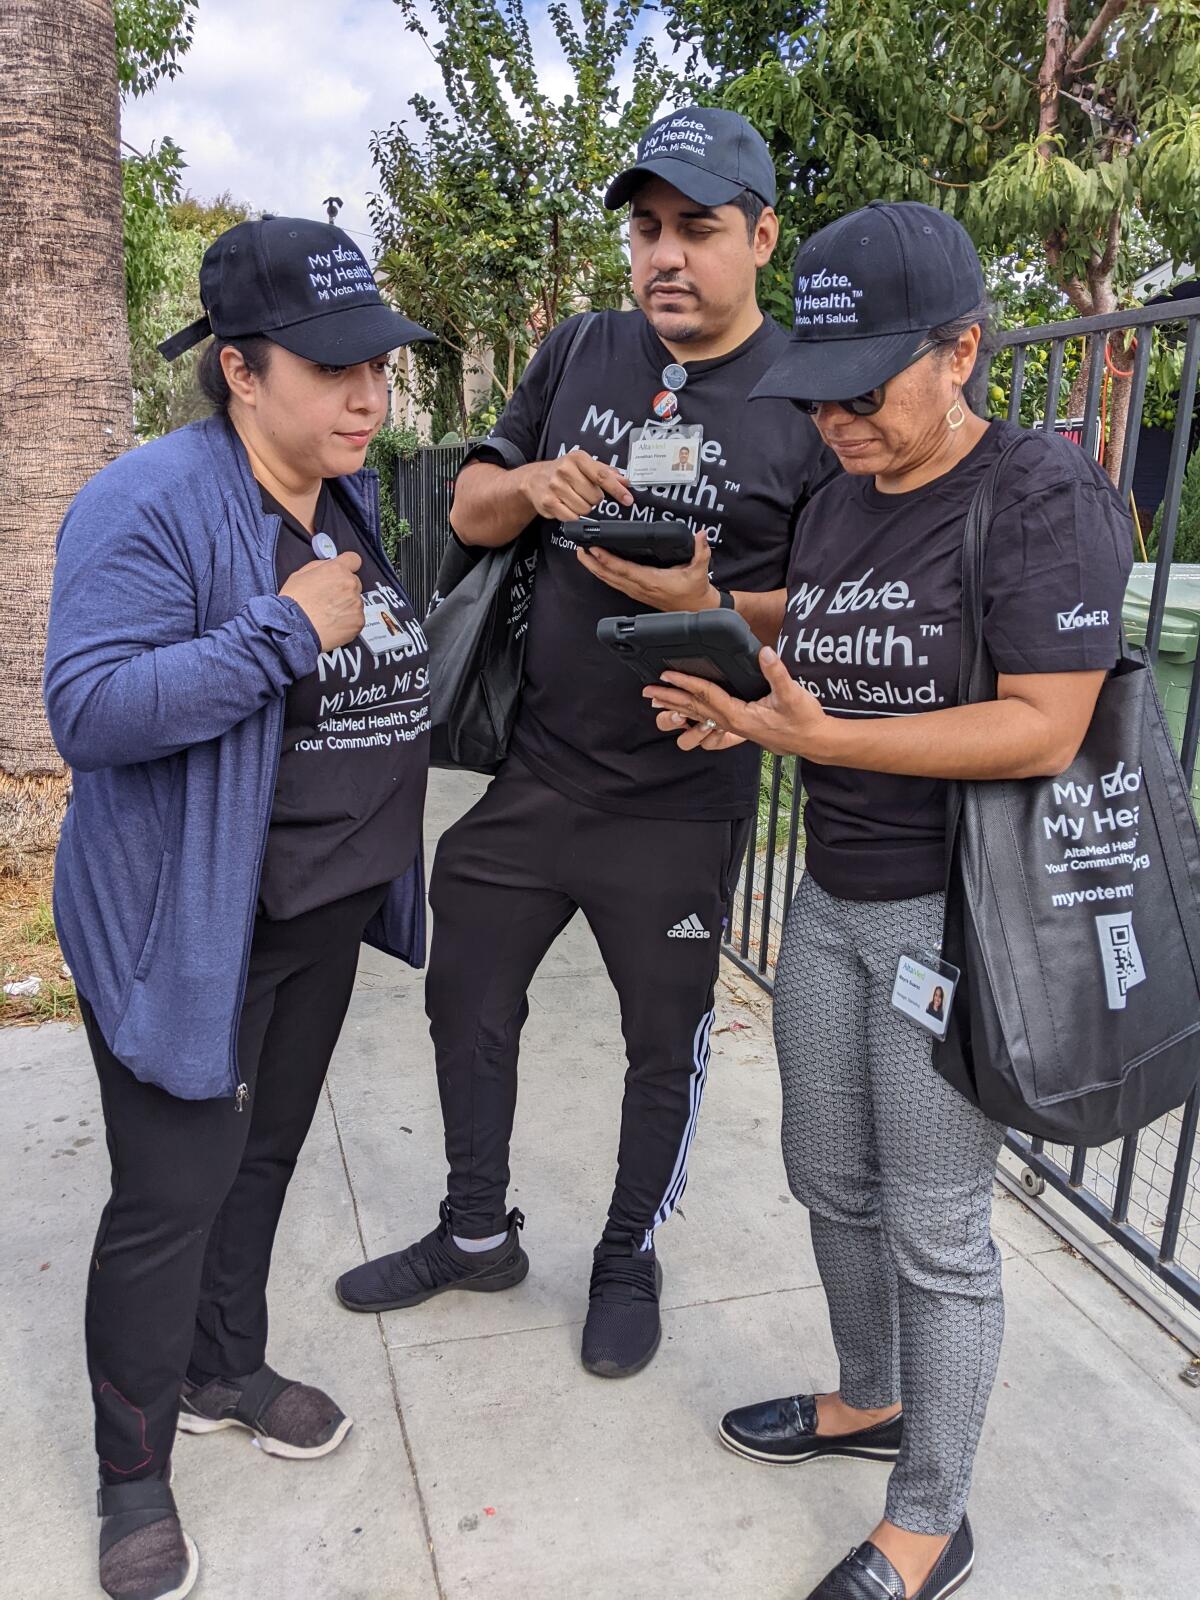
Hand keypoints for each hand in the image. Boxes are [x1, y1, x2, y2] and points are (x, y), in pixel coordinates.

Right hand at [280, 551, 363, 650]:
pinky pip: (357, 618)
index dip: (348, 565)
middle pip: (354, 582)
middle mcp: (350, 584)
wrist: (295, 630)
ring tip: (328, 614)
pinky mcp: (359, 621)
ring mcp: (356, 603)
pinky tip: (333, 624)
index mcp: (336, 570)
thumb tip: (328, 566)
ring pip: (356, 601)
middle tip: (329, 599)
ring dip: (346, 606)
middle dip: (344, 589)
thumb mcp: (299, 575)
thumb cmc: (294, 604)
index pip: (354, 559)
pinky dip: (348, 622)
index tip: (345, 571)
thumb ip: (319, 566)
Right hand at [520, 449, 633, 520]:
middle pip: (595, 497)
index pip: (602, 476)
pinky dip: (573, 516)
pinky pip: (571, 517)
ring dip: (584, 508)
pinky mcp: (548, 502)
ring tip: (575, 499)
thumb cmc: (564, 472)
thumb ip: (606, 472)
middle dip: (594, 499)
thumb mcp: (584, 465)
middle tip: (585, 494)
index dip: (617, 490)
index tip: (627, 499)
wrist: (533, 479)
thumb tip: (625, 481)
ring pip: (584, 509)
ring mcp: (555, 486)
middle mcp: (565, 470)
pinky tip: (567, 507)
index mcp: (577, 458)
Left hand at [577, 530, 717, 611]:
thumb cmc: (694, 591)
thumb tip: (700, 535)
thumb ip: (701, 551)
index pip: (625, 570)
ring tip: (582, 555)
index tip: (595, 549)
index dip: (608, 560)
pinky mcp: (636, 593)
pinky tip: (595, 567)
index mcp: (652, 581)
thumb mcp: (700, 570)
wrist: (695, 608)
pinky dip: (602, 574)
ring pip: (609, 581)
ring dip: (594, 569)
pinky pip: (614, 583)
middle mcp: (641, 588)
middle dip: (592, 563)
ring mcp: (636, 592)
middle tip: (579, 549)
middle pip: (610, 576)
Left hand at [645, 647, 838, 759]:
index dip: (686, 682)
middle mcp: (731, 723)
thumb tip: (764, 652)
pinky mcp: (737, 726)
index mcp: (739, 716)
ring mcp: (733, 726)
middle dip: (670, 698)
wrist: (813, 741)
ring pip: (698, 715)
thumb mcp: (792, 694)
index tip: (667, 673)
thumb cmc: (803, 720)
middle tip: (648, 691)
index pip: (706, 695)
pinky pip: (707, 718)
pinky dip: (692, 711)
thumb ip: (776, 673)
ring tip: (657, 701)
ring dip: (677, 706)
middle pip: (694, 708)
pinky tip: (684, 709)